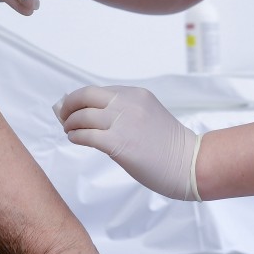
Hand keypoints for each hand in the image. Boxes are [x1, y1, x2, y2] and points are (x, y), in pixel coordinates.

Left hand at [53, 85, 201, 200]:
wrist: (189, 163)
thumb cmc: (169, 145)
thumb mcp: (147, 115)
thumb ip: (123, 110)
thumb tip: (91, 113)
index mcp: (136, 94)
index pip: (98, 90)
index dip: (80, 98)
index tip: (72, 107)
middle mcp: (128, 103)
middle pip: (86, 95)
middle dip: (69, 105)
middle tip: (63, 116)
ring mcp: (123, 122)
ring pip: (84, 116)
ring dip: (70, 123)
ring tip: (68, 131)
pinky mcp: (119, 143)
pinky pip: (87, 135)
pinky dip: (76, 136)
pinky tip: (74, 139)